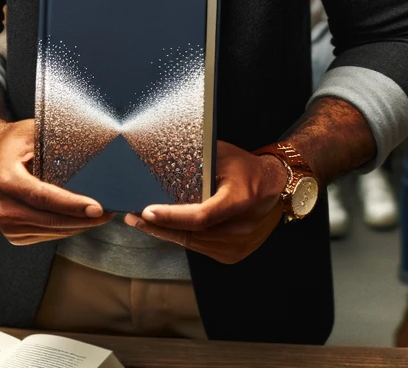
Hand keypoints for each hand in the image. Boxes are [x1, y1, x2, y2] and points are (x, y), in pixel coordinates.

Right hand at [0, 119, 112, 243]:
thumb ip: (57, 141)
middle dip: (83, 219)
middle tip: (109, 212)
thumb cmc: (15, 141)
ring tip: (100, 216)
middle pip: (49, 219)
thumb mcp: (33, 133)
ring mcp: (5, 224)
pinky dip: (64, 229)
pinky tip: (79, 219)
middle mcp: (2, 206)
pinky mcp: (12, 233)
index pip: (43, 197)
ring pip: (50, 231)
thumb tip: (94, 147)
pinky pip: (45, 235)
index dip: (72, 204)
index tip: (97, 207)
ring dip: (77, 226)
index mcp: (5, 179)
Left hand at [123, 141, 284, 263]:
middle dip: (159, 226)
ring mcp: (238, 245)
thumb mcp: (222, 154)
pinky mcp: (234, 254)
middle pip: (192, 233)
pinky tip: (165, 228)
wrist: (275, 186)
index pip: (201, 215)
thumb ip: (194, 159)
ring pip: (193, 243)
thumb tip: (160, 159)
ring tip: (142, 221)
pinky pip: (200, 248)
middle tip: (132, 216)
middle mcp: (241, 227)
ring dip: (166, 234)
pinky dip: (182, 238)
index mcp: (240, 199)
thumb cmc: (245, 166)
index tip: (147, 211)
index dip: (172, 216)